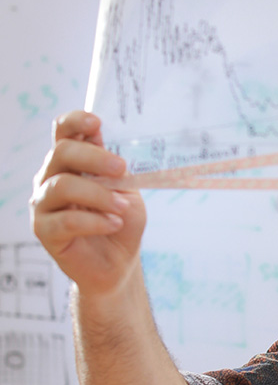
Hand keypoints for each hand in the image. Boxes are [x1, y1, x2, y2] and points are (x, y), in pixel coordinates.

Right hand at [30, 111, 146, 295]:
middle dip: (94, 158)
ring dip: (99, 195)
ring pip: (62, 186)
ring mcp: (43, 204)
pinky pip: (65, 220)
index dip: (75, 121)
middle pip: (62, 152)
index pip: (63, 132)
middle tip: (121, 169)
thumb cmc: (121, 221)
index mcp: (71, 163)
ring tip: (122, 207)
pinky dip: (95, 221)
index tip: (96, 123)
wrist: (119, 263)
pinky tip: (113, 223)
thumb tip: (106, 140)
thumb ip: (115, 169)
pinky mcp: (44, 231)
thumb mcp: (126, 190)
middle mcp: (51, 178)